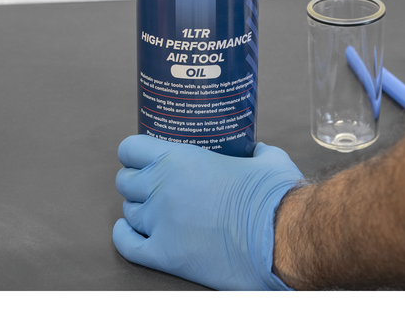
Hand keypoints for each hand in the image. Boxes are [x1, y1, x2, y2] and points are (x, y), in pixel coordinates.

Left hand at [113, 135, 304, 289]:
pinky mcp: (166, 255)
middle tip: (149, 182)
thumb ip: (256, 150)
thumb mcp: (267, 158)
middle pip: (125, 181)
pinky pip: (127, 246)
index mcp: (180, 159)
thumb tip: (257, 149)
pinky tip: (129, 230)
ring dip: (137, 208)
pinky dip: (125, 236)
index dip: (133, 151)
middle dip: (135, 180)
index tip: (139, 155)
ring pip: (128, 211)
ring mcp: (161, 223)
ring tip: (149, 208)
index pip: (131, 148)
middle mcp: (162, 188)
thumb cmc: (273, 196)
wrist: (280, 239)